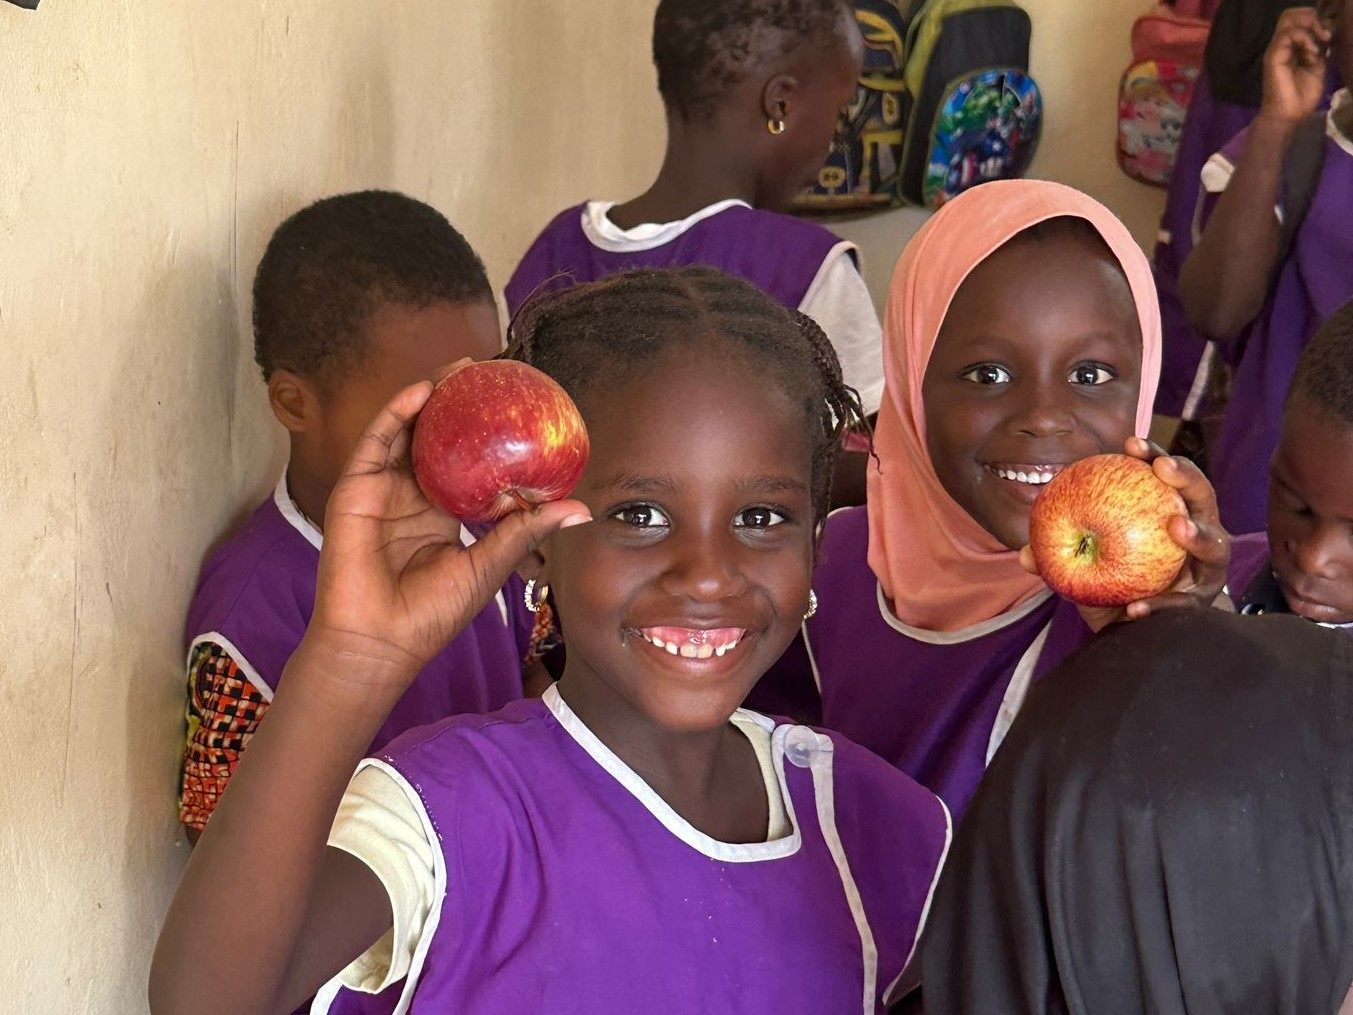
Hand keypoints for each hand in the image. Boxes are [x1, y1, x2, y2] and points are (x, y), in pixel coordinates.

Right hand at [306, 377, 590, 693]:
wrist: (379, 640)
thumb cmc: (432, 614)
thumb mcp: (489, 565)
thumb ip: (526, 531)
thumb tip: (580, 509)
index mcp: (445, 514)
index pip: (468, 463)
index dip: (488, 434)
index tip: (517, 407)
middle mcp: (414, 496)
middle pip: (437, 438)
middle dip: (460, 404)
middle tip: (489, 373)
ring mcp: (384, 490)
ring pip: (407, 431)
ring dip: (431, 396)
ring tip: (461, 370)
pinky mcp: (356, 488)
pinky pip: (377, 440)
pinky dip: (397, 411)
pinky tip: (422, 390)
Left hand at [1019, 437, 1230, 632]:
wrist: (1142, 627)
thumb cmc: (1117, 582)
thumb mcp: (1087, 566)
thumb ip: (1061, 556)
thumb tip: (1024, 553)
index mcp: (1168, 510)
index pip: (1165, 475)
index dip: (1152, 455)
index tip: (1130, 443)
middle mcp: (1198, 531)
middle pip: (1202, 496)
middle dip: (1186, 477)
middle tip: (1162, 469)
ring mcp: (1207, 566)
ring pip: (1214, 545)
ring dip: (1197, 533)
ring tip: (1176, 526)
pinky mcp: (1205, 603)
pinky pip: (1186, 603)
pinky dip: (1162, 604)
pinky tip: (1137, 608)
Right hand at [1261, 7, 1330, 124]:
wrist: (1289, 115)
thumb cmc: (1301, 96)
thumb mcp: (1318, 65)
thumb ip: (1319, 47)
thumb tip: (1326, 30)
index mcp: (1292, 47)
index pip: (1300, 19)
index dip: (1317, 20)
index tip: (1329, 36)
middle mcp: (1282, 45)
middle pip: (1291, 14)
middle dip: (1312, 17)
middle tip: (1324, 34)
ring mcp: (1276, 50)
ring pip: (1289, 19)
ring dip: (1310, 26)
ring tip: (1320, 42)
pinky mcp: (1273, 57)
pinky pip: (1288, 35)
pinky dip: (1304, 39)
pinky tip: (1312, 53)